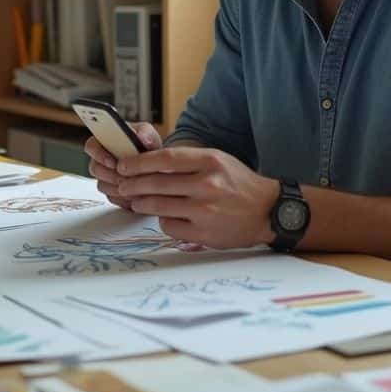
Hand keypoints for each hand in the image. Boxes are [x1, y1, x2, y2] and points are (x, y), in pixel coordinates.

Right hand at [85, 122, 161, 210]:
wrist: (156, 165)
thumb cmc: (148, 146)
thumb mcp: (149, 136)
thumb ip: (146, 134)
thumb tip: (141, 137)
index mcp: (104, 141)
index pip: (91, 146)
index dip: (99, 155)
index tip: (113, 162)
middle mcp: (100, 159)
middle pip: (94, 168)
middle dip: (110, 174)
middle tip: (126, 177)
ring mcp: (104, 176)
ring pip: (102, 185)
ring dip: (118, 187)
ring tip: (135, 186)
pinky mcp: (110, 191)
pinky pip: (111, 197)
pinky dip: (123, 198)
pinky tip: (136, 194)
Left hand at [116, 147, 279, 248]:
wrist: (269, 211)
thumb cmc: (239, 184)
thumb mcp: (218, 161)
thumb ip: (188, 161)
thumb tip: (149, 164)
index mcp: (210, 161)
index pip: (165, 159)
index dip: (139, 162)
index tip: (123, 165)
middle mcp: (207, 184)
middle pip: (156, 183)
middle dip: (132, 184)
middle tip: (121, 184)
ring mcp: (205, 210)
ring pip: (158, 206)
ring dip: (141, 203)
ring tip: (136, 201)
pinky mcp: (204, 232)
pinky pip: (169, 226)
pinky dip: (162, 220)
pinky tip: (164, 216)